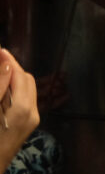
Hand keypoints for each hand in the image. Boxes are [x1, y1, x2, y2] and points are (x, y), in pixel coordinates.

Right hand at [0, 49, 38, 171]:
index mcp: (21, 109)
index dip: (8, 61)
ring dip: (15, 78)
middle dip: (13, 68)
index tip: (0, 50)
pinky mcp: (30, 123)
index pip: (19, 75)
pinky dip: (16, 90)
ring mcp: (33, 119)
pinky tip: (4, 89)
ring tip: (0, 72)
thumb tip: (6, 63)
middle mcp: (32, 113)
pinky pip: (27, 98)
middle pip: (27, 79)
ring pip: (28, 88)